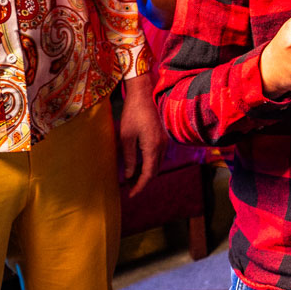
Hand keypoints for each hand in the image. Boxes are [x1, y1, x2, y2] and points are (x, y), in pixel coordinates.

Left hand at [116, 72, 164, 193]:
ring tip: (133, 179)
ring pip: (157, 164)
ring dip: (147, 173)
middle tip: (130, 189)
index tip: (131, 195)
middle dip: (143, 182)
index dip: (140, 186)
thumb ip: (129, 158)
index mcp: (153, 148)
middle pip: (155, 172)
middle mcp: (162, 147)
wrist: (143, 95)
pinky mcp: (162, 137)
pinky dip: (150, 164)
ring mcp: (164, 142)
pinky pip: (158, 156)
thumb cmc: (133, 114)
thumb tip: (129, 176)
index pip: (148, 174)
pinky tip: (140, 164)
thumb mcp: (126, 138)